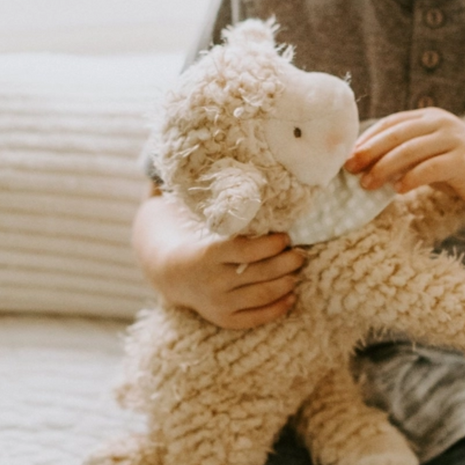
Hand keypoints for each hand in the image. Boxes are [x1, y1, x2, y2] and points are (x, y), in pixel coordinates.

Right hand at [132, 191, 304, 328]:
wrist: (164, 271)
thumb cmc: (181, 231)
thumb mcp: (177, 208)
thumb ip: (177, 183)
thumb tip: (164, 147)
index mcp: (203, 255)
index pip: (243, 252)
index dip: (268, 245)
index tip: (285, 235)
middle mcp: (211, 283)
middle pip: (258, 274)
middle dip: (285, 262)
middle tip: (300, 251)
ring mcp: (217, 303)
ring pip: (261, 295)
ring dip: (286, 281)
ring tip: (298, 266)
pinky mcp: (224, 317)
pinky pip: (254, 317)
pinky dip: (276, 308)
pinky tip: (290, 294)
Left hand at [344, 108, 464, 206]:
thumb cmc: (455, 167)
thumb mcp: (427, 156)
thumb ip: (403, 155)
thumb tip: (362, 166)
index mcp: (428, 117)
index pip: (391, 124)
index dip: (367, 139)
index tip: (346, 157)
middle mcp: (440, 123)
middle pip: (397, 135)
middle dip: (370, 152)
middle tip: (349, 169)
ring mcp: (454, 139)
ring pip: (411, 151)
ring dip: (385, 168)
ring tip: (367, 184)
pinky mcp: (464, 160)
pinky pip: (432, 168)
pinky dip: (412, 178)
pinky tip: (398, 190)